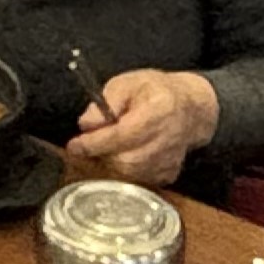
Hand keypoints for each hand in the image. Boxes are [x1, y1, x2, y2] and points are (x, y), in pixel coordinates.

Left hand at [72, 69, 220, 185]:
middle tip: (91, 143)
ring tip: (111, 145)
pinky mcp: (169, 174)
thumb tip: (87, 125)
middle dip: (102, 154)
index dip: (95, 143)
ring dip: (111, 162)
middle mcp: (168, 138)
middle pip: (125, 160)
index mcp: (159, 110)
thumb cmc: (155, 92)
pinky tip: (126, 153)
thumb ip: (105, 102)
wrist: (189, 108)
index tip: (74, 146)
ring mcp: (171, 159)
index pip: (123, 134)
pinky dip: (125, 169)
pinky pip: (138, 180)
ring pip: (129, 174)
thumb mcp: (127, 83)